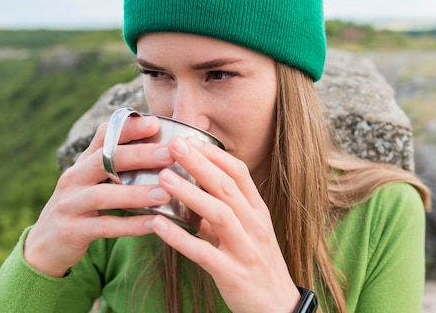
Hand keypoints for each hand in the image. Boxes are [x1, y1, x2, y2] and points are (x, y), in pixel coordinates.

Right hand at [24, 115, 174, 276]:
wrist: (44, 245)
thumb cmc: (82, 206)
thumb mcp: (95, 181)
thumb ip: (121, 165)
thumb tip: (164, 146)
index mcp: (84, 162)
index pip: (104, 136)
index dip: (128, 128)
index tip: (155, 123)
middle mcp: (74, 178)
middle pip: (104, 160)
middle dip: (138, 155)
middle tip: (169, 154)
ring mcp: (70, 204)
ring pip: (102, 195)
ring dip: (135, 194)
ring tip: (165, 193)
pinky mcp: (71, 231)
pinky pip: (104, 227)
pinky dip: (130, 225)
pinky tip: (155, 224)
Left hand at [148, 136, 300, 312]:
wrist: (277, 306)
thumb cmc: (258, 264)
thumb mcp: (249, 233)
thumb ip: (224, 212)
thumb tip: (194, 194)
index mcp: (258, 212)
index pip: (240, 174)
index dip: (215, 155)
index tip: (191, 139)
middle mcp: (255, 226)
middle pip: (227, 187)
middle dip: (200, 164)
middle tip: (175, 145)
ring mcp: (245, 249)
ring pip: (218, 214)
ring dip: (190, 194)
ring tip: (163, 177)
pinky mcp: (231, 273)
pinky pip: (203, 252)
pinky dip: (180, 238)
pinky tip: (158, 226)